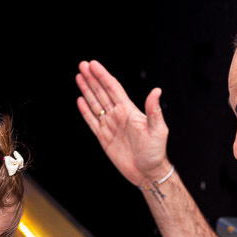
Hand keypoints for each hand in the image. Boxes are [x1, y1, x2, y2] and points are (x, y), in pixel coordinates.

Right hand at [76, 60, 170, 187]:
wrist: (148, 173)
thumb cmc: (155, 152)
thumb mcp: (158, 130)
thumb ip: (154, 110)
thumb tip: (156, 91)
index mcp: (129, 111)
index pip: (113, 88)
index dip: (103, 76)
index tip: (93, 64)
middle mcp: (118, 116)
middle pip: (102, 92)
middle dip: (92, 78)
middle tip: (82, 65)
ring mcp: (110, 126)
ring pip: (95, 104)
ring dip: (87, 91)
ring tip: (79, 77)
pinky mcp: (104, 138)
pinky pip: (92, 122)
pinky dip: (85, 111)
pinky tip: (80, 100)